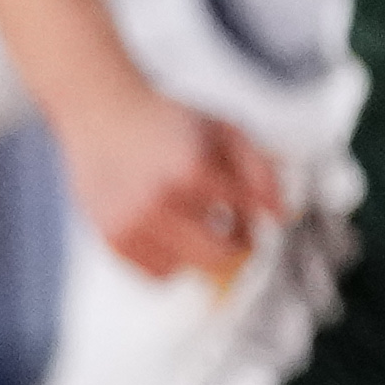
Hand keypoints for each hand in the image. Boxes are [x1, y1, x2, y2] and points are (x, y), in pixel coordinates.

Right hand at [59, 85, 272, 286]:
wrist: (101, 111)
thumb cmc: (168, 120)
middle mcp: (161, 200)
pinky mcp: (114, 238)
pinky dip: (169, 259)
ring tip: (190, 221)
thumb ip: (261, 170)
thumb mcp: (224, 129)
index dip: (255, 210)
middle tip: (232, 227)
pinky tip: (164, 228)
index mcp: (194, 169)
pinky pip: (158, 274)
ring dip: (198, 250)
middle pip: (222, 257)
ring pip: (190, 269)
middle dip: (236, 245)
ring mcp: (134, 222)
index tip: (247, 202)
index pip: (249, 214)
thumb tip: (282, 216)